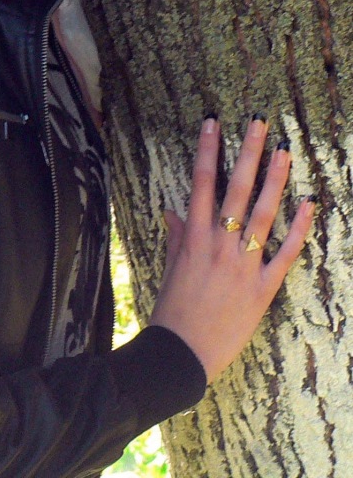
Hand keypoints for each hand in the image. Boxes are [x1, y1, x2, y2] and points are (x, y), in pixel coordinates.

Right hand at [149, 114, 314, 383]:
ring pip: (262, 214)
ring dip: (275, 181)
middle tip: (258, 124)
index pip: (201, 183)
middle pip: (235, 190)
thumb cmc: (172, 311)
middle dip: (248, 154)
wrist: (181, 354)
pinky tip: (307, 204)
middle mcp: (218, 244)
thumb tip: (173, 212)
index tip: (213, 124)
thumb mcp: (170, 268)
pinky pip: (284, 254)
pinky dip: (298, 230)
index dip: (207, 151)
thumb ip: (176, 237)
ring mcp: (242, 265)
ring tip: (285, 152)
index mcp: (193, 237)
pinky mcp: (262, 288)